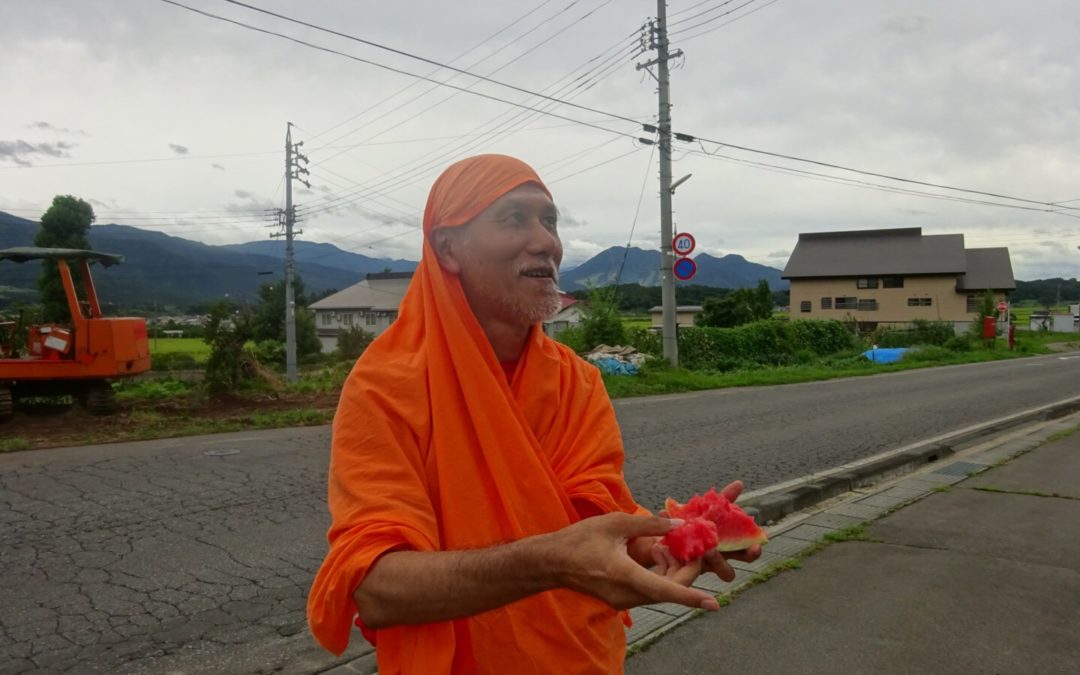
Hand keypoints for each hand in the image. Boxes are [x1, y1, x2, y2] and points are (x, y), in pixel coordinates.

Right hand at [547, 512, 719, 611]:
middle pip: (670, 589)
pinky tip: (653, 553)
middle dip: (685, 567)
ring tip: (662, 544)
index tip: (714, 603)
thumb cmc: (580, 539)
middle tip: (683, 543)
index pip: (665, 590)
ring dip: (672, 569)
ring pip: (662, 591)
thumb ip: (650, 524)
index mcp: (624, 574)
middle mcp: (626, 594)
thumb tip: (680, 525)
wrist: (552, 562)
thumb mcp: (615, 523)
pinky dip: (660, 573)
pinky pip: (651, 590)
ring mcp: (624, 601)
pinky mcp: (622, 600)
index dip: (691, 597)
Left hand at [660, 480, 762, 582]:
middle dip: (722, 563)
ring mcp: (696, 569)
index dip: (753, 552)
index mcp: (727, 548)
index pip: (746, 555)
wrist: (666, 533)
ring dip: (702, 561)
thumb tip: (739, 483)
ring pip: (702, 574)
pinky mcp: (677, 571)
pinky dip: (668, 547)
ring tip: (696, 548)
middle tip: (713, 550)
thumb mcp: (709, 510)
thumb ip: (724, 499)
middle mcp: (714, 562)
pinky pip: (675, 566)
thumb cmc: (696, 523)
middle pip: (728, 572)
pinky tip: (661, 539)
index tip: (756, 547)